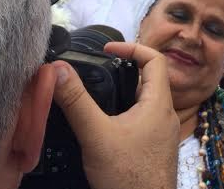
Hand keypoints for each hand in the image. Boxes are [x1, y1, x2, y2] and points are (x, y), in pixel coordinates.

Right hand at [53, 43, 178, 188]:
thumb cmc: (129, 177)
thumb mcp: (96, 135)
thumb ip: (76, 102)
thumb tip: (58, 70)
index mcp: (159, 104)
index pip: (155, 59)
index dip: (132, 47)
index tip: (107, 48)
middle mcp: (165, 115)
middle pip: (149, 79)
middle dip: (123, 70)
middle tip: (97, 70)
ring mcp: (161, 133)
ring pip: (144, 101)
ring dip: (123, 93)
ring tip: (96, 94)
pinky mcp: (154, 148)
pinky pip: (142, 120)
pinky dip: (125, 113)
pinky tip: (104, 125)